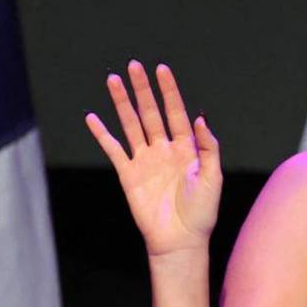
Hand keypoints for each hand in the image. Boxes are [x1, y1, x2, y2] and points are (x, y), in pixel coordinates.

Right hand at [86, 60, 222, 257]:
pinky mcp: (129, 175)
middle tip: (133, 65)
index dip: (169, 91)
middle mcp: (164, 149)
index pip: (176, 111)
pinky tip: (93, 118)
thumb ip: (208, 146)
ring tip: (113, 80)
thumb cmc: (202, 211)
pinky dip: (102, 134)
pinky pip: (114, 150)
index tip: (161, 69)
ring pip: (131, 125)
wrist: (180, 240)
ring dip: (122, 103)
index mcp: (187, 147)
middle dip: (142, 89)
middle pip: (150, 113)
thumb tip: (199, 118)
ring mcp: (145, 160)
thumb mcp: (213, 176)